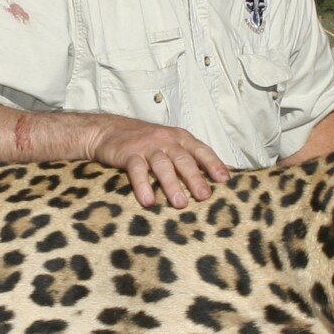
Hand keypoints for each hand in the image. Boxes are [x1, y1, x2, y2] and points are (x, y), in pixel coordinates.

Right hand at [89, 118, 231, 208]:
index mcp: (181, 138)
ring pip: (163, 165)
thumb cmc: (146, 141)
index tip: (225, 180)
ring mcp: (147, 147)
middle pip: (184, 160)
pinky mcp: (128, 154)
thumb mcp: (171, 143)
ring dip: (172, 184)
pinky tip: (148, 201)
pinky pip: (137, 170)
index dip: (214, 164)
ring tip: (180, 204)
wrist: (109, 130)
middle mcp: (166, 141)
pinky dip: (143, 186)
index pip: (201, 151)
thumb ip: (192, 156)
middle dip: (195, 178)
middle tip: (204, 196)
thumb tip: (223, 174)